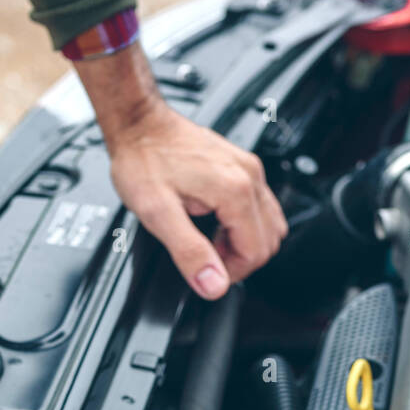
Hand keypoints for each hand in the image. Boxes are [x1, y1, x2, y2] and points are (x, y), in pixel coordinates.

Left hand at [75, 42, 287, 299]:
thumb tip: (213, 285)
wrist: (139, 125)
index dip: (231, 272)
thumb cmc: (144, 161)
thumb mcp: (158, 215)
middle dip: (240, 259)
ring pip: (270, 223)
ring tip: (210, 240)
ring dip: (244, 242)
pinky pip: (260, 204)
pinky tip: (216, 222)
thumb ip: (189, 253)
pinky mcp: (241, 164)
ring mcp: (248, 167)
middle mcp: (249, 176)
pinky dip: (245, 223)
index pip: (255, 252)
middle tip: (207, 257)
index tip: (207, 272)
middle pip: (269, 240)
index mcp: (234, 190)